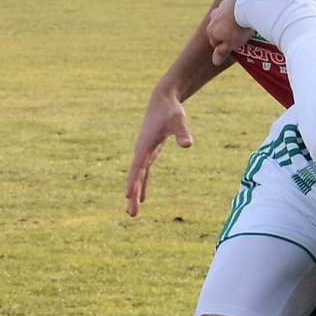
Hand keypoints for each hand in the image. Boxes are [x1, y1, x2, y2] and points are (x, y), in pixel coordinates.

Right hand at [125, 87, 191, 217]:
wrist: (163, 100)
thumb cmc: (171, 110)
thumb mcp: (179, 120)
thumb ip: (183, 132)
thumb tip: (187, 145)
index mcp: (145, 145)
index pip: (137, 167)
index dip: (133, 181)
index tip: (128, 195)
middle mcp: (141, 151)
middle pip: (136, 177)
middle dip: (133, 195)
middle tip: (131, 214)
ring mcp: (144, 153)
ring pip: (138, 177)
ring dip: (135, 194)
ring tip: (132, 212)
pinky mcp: (150, 153)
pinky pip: (144, 173)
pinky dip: (143, 185)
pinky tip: (143, 198)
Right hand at [203, 0, 254, 66]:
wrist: (248, 5)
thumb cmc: (239, 28)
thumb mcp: (232, 44)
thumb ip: (222, 52)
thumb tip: (215, 61)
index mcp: (211, 30)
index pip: (215, 43)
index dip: (225, 46)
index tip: (236, 46)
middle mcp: (212, 18)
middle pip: (219, 29)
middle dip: (227, 32)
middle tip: (241, 35)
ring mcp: (220, 7)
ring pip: (225, 17)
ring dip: (231, 21)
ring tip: (244, 23)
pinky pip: (232, 7)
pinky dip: (237, 10)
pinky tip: (246, 12)